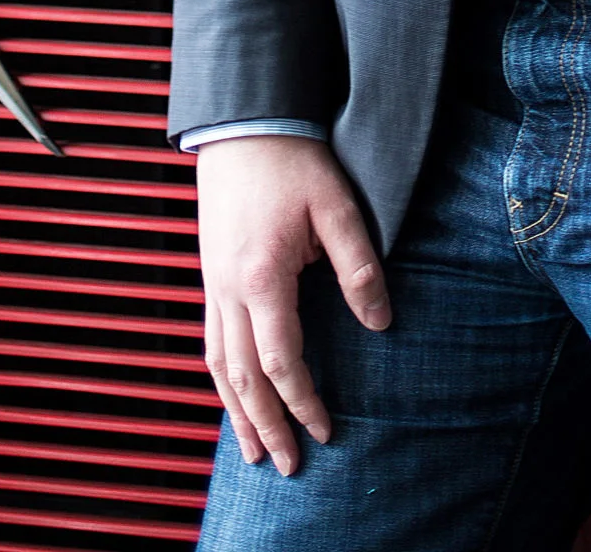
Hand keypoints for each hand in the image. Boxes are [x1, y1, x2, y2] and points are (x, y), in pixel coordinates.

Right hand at [197, 135, 390, 475]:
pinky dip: (221, 378)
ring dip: (236, 412)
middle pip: (244, 378)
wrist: (243, 122)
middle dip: (266, 426)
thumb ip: (359, 268)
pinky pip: (211, 340)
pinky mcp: (210, 273)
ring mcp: (213, 283)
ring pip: (219, 365)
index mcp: (263, 279)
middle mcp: (229, 290)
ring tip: (250, 451)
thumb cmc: (293, 160)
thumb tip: (380, 323)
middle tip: (286, 466)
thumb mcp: (337, 207)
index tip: (326, 431)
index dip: (304, 403)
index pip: (282, 363)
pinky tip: (232, 393)